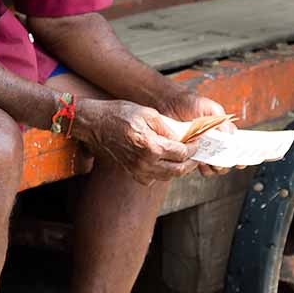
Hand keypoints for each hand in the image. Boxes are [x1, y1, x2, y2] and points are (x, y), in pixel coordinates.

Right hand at [74, 98, 196, 184]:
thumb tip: (184, 136)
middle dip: (191, 162)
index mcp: (151, 146)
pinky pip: (154, 178)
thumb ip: (168, 127)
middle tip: (196, 153)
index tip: (198, 142)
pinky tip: (165, 161)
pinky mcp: (132, 173)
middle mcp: (145, 163)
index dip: (193, 148)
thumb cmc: (120, 114)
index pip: (182, 153)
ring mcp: (138, 171)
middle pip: (178, 170)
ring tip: (184, 157)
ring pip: (168, 176)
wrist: (95, 124)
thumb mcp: (148, 113)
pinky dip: (164, 172)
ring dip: (179, 168)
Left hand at [158, 92, 237, 176]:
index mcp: (222, 134)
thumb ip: (222, 121)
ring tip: (207, 161)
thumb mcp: (210, 108)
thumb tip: (230, 134)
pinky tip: (195, 160)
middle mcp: (213, 144)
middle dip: (224, 165)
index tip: (240, 163)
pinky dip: (196, 167)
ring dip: (211, 168)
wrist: (169, 104)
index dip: (239, 158)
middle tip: (219, 161)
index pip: (234, 149)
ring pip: (211, 168)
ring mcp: (200, 150)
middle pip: (224, 162)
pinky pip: (194, 167)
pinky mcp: (188, 154)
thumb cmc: (191, 104)